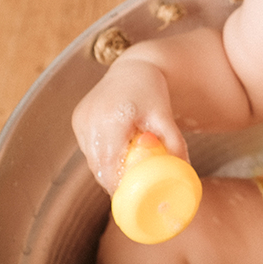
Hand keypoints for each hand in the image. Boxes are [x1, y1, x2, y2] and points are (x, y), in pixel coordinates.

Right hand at [71, 55, 188, 193]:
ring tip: (125, 172)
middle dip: (113, 180)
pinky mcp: (77, 119)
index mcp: (114, 117)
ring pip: (91, 158)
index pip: (109, 163)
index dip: (117, 183)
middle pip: (98, 165)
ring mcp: (81, 119)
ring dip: (106, 169)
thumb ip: (174, 143)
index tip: (131, 195)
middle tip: (131, 190)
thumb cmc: (152, 92)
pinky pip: (88, 148)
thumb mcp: (165, 117)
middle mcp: (92, 118)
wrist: (133, 68)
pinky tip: (115, 154)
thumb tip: (184, 172)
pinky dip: (101, 156)